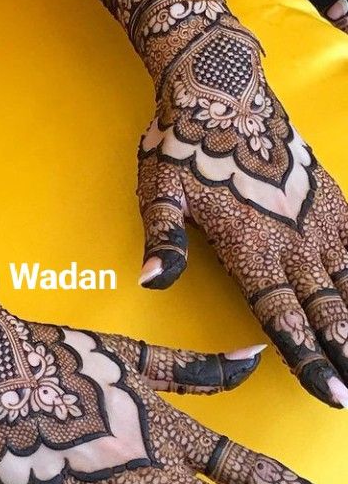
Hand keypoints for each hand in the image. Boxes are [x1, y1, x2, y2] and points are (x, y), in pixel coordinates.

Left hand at [137, 20, 347, 407]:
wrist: (223, 89)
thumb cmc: (183, 144)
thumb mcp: (158, 191)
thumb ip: (164, 238)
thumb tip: (154, 282)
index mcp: (250, 248)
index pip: (281, 316)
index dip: (307, 358)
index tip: (331, 393)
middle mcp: (292, 240)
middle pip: (325, 310)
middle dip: (344, 355)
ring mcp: (318, 219)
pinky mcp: (333, 198)